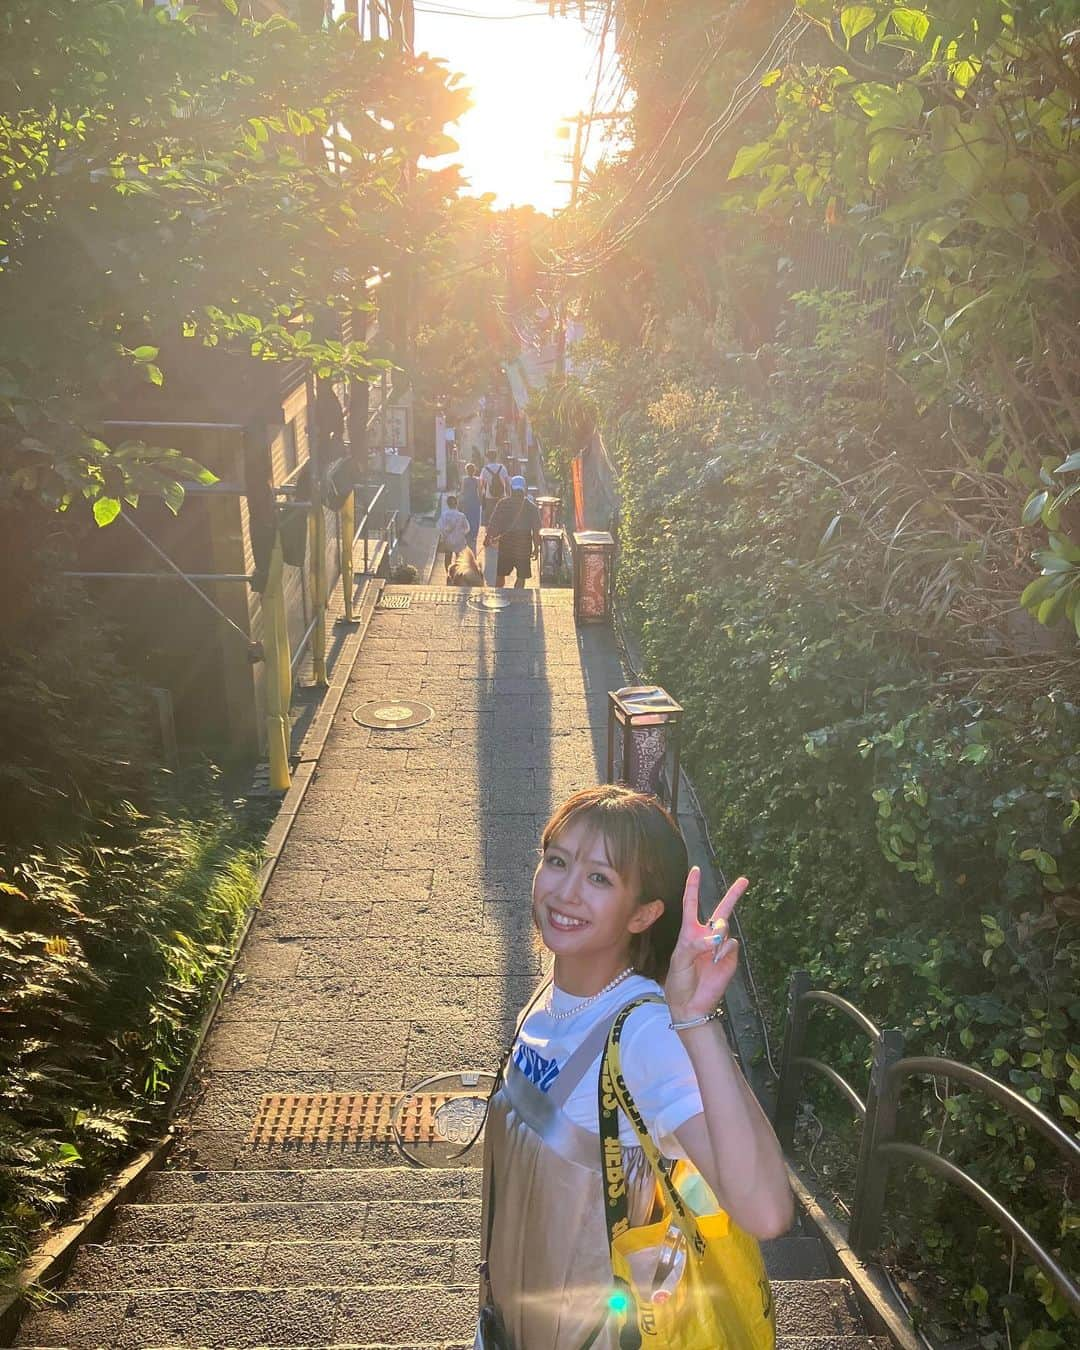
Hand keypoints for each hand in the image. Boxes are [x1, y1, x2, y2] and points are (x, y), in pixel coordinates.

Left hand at [664, 868, 747, 1022]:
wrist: (691, 1003)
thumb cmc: (679, 980)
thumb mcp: (679, 959)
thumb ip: (695, 944)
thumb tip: (715, 938)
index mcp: (689, 932)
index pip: (691, 904)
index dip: (693, 887)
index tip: (696, 869)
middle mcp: (707, 935)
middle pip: (722, 910)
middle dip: (733, 895)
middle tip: (744, 880)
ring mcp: (720, 946)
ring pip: (724, 928)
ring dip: (716, 935)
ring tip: (708, 953)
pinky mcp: (730, 957)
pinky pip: (730, 944)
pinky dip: (723, 951)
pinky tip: (716, 961)